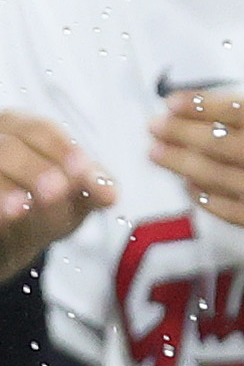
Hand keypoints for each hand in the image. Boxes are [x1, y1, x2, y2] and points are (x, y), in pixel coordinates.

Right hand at [0, 111, 114, 280]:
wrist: (6, 237)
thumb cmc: (42, 206)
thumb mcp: (71, 199)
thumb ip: (90, 191)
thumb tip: (110, 196)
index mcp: (22, 128)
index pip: (43, 131)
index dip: (62, 149)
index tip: (82, 170)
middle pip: (10, 147)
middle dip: (34, 169)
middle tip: (55, 191)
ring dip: (4, 188)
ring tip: (20, 210)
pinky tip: (4, 219)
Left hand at [149, 1, 243, 270]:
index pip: (238, 111)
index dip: (200, 106)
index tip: (171, 103)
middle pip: (217, 146)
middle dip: (179, 135)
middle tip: (151, 128)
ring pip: (216, 179)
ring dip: (182, 166)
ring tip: (156, 155)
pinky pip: (231, 212)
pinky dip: (207, 200)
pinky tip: (194, 191)